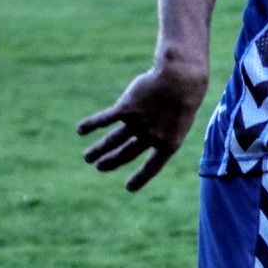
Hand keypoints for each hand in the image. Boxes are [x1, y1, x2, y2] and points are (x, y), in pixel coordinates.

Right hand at [77, 57, 210, 191]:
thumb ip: (166, 121)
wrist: (180, 79)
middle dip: (112, 162)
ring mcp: (138, 124)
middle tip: (100, 167)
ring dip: (98, 150)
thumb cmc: (186, 93)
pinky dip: (91, 124)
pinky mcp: (126, 108)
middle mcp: (151, 137)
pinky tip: (80, 130)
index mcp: (169, 143)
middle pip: (127, 153)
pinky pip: (105, 119)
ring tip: (87, 158)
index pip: (153, 166)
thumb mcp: (182, 112)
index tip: (129, 188)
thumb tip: (152, 122)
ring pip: (113, 140)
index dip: (141, 178)